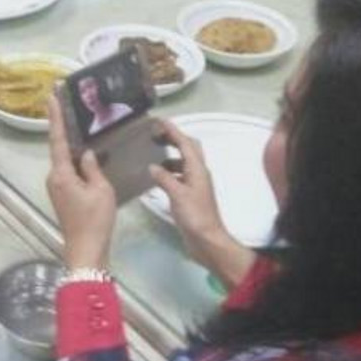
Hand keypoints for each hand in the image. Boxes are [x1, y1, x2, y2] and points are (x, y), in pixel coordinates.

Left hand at [45, 95, 116, 268]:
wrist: (86, 250)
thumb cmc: (95, 220)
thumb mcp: (101, 190)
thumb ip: (93, 168)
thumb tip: (86, 154)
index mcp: (61, 173)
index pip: (57, 139)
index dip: (55, 117)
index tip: (51, 96)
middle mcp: (54, 178)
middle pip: (60, 149)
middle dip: (65, 129)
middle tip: (71, 106)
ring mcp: (57, 188)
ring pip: (66, 162)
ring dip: (74, 147)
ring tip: (85, 129)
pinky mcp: (63, 196)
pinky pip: (69, 172)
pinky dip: (77, 163)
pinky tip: (89, 157)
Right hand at [150, 118, 255, 286]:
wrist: (207, 240)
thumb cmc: (195, 216)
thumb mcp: (177, 195)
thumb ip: (164, 179)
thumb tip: (153, 166)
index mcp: (198, 170)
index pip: (186, 144)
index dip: (173, 131)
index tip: (160, 121)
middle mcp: (198, 174)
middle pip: (189, 149)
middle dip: (174, 139)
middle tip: (157, 135)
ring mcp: (195, 185)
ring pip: (184, 163)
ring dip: (171, 156)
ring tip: (154, 155)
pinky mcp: (190, 196)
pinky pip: (179, 176)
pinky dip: (169, 172)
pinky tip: (158, 177)